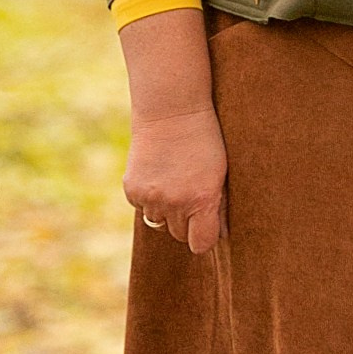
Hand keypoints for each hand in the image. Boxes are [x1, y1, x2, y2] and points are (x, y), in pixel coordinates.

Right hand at [124, 105, 227, 251]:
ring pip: (158, 222)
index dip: (204, 237)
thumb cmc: (204, 138)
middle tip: (189, 194)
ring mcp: (151, 197)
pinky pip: (141, 207)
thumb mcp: (220, 171)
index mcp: (202, 199)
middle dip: (186, 221)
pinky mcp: (132, 190)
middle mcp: (175, 203)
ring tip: (172, 181)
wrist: (170, 110)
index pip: (201, 243)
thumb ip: (219, 206)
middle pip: (179, 235)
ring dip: (165, 210)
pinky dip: (148, 197)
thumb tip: (219, 235)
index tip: (206, 227)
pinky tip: (157, 174)